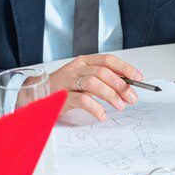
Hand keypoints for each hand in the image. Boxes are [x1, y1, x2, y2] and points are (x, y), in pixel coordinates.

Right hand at [26, 54, 143, 121]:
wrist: (35, 95)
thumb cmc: (64, 88)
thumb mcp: (84, 79)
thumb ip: (102, 80)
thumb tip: (127, 85)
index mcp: (84, 62)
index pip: (108, 60)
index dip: (125, 68)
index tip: (138, 78)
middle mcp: (77, 69)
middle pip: (103, 72)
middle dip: (121, 85)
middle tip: (131, 97)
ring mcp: (68, 82)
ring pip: (94, 83)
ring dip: (111, 95)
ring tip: (121, 106)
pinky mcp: (61, 97)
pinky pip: (82, 100)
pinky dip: (95, 108)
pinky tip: (102, 115)